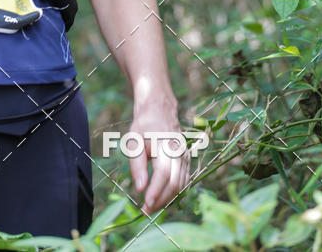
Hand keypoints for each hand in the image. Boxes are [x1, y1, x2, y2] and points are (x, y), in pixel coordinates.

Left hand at [129, 99, 190, 215]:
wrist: (160, 110)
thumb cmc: (144, 126)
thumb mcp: (134, 141)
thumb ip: (136, 164)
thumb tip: (140, 188)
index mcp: (166, 145)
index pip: (163, 174)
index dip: (155, 192)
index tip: (144, 205)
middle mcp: (179, 152)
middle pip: (174, 183)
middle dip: (160, 200)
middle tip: (145, 211)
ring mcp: (185, 156)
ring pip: (181, 185)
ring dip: (167, 199)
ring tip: (150, 207)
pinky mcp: (187, 161)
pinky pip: (183, 181)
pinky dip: (173, 193)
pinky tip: (160, 197)